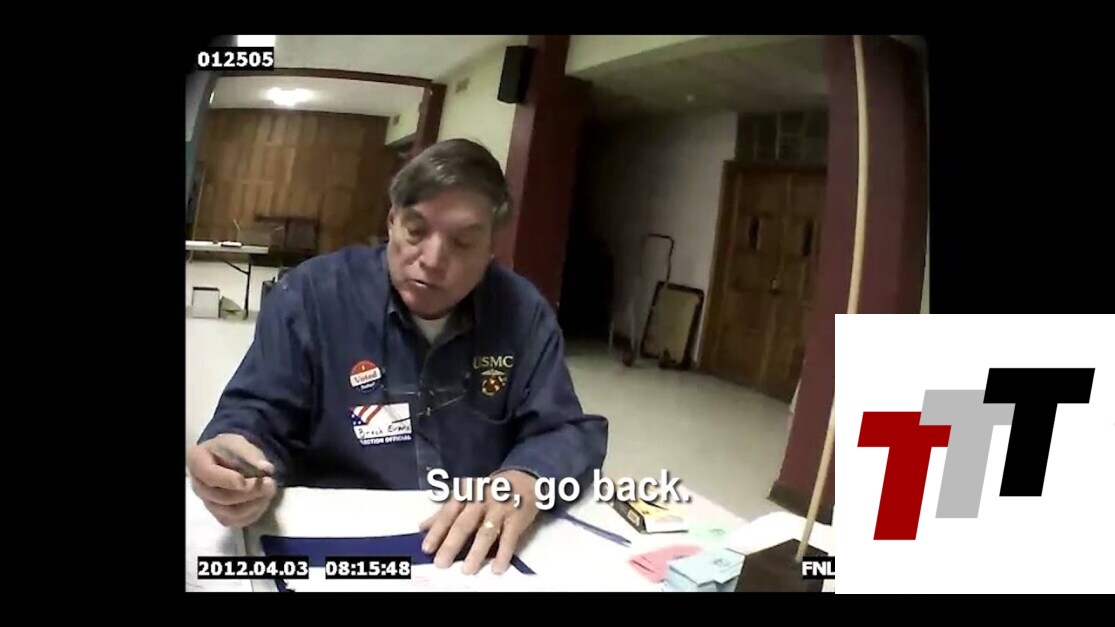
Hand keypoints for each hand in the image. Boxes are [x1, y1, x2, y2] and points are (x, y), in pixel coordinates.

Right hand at [187, 433, 277, 527]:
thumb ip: (250, 454)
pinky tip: (264, 500)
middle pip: (222, 498)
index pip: (209, 475)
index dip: (227, 479)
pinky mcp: (221, 516)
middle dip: (250, 492)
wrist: (228, 461)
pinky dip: (254, 513)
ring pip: (231, 514)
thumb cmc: (229, 451)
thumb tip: (267, 469)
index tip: (244, 481)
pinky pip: (237, 522)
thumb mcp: (238, 443)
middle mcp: (199, 487)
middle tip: (270, 482)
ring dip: (255, 504)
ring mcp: (210, 504)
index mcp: (198, 463)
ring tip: (270, 491)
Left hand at [419, 470, 538, 574]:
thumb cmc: (490, 490)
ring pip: (486, 533)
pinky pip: (509, 539)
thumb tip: (422, 527)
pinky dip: (503, 554)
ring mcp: (500, 510)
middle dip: (452, 544)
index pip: (448, 514)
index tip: (427, 548)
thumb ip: (445, 511)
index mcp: (466, 494)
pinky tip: (497, 567)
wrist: (524, 478)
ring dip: (476, 553)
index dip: (437, 531)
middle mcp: (481, 501)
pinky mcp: (517, 519)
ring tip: (467, 570)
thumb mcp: (466, 495)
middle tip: (441, 563)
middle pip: (464, 524)